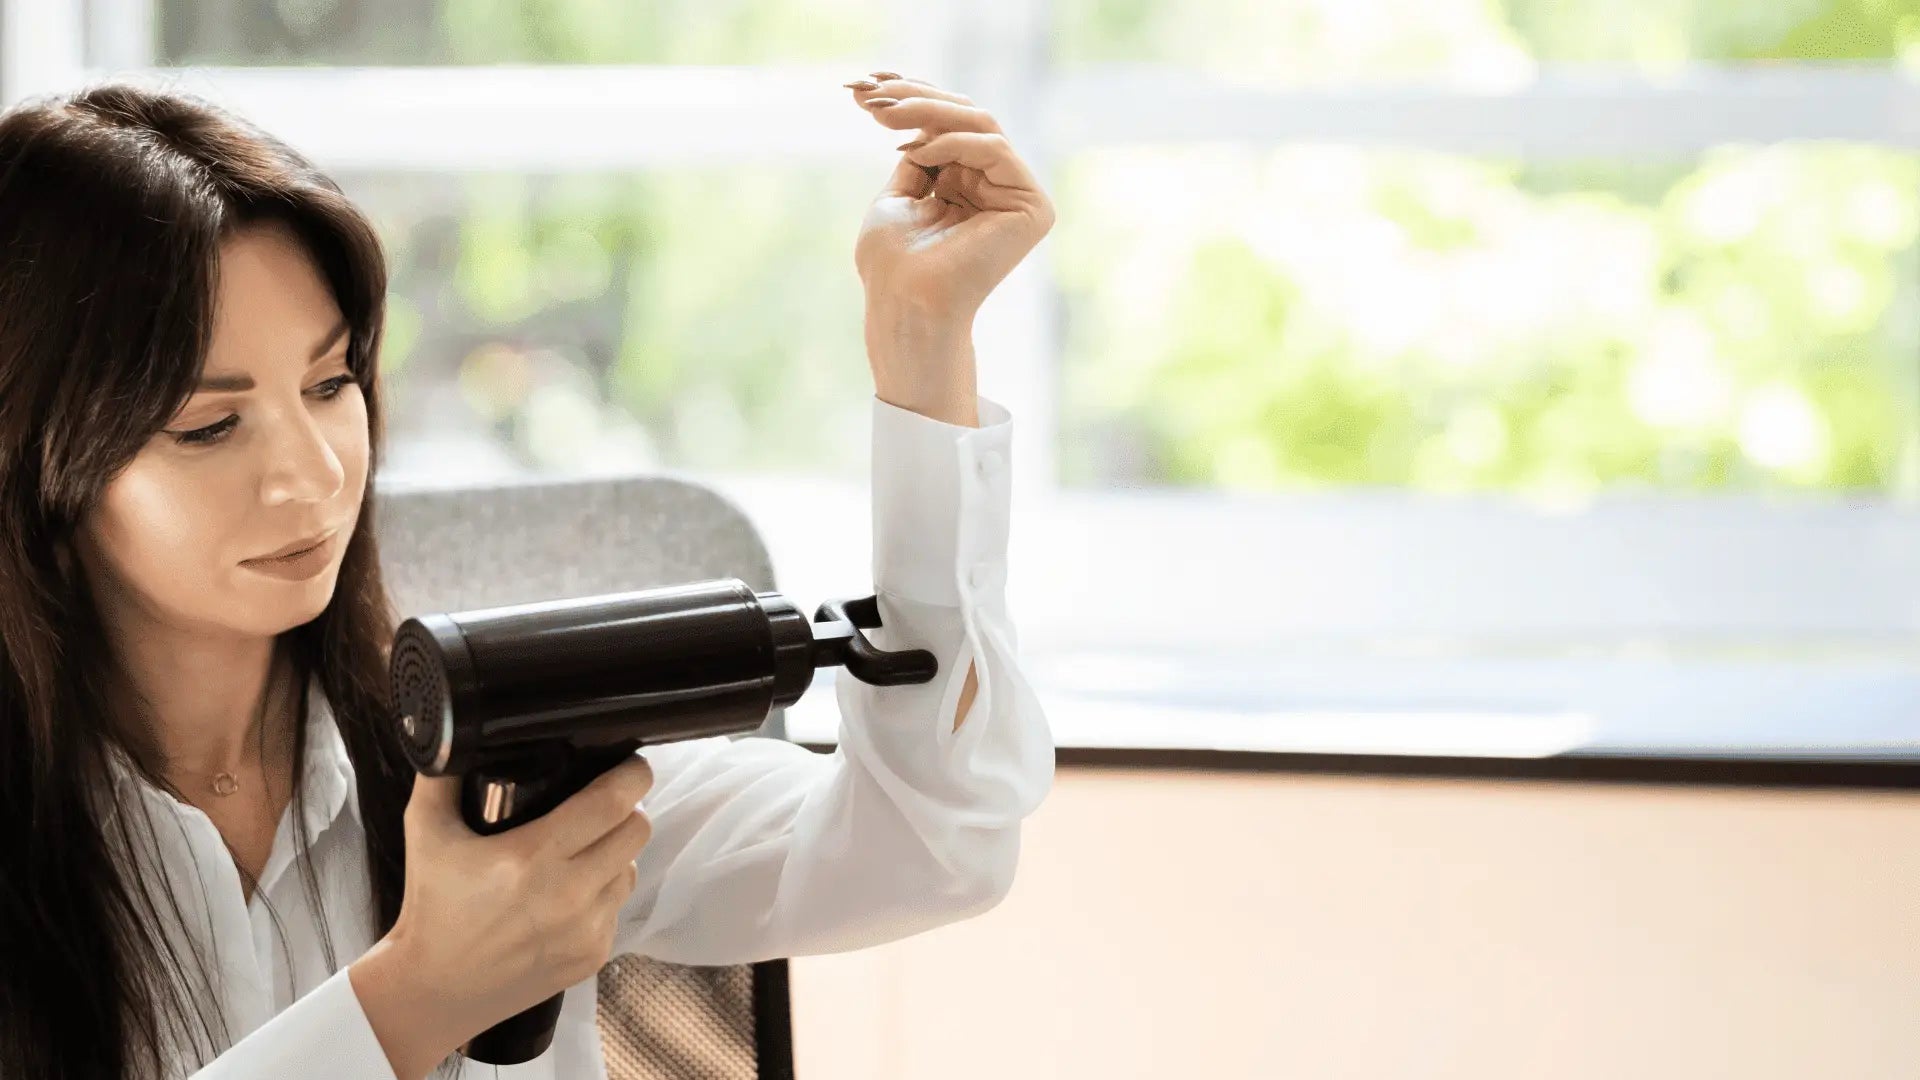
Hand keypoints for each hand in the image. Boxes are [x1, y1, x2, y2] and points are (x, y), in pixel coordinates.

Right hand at [349, 756, 655, 1078]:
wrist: (432, 990)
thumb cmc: (432, 908)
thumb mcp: (426, 834)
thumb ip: (441, 778)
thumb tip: (456, 734)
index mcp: (533, 857)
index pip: (613, 803)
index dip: (631, 776)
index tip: (630, 766)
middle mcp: (568, 895)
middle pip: (638, 831)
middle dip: (628, 811)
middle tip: (606, 806)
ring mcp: (585, 930)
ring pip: (632, 869)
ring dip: (617, 854)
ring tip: (584, 851)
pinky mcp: (592, 956)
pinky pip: (618, 908)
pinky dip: (604, 895)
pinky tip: (572, 894)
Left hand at [847, 72, 1055, 325]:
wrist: (905, 304)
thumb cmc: (893, 264)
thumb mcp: (900, 195)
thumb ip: (919, 157)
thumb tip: (918, 121)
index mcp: (971, 189)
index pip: (951, 127)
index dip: (915, 98)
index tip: (868, 87)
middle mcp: (999, 190)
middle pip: (968, 119)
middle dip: (918, 99)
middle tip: (874, 94)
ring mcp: (1018, 197)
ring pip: (981, 125)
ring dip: (929, 111)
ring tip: (886, 114)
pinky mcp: (1032, 208)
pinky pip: (994, 149)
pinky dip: (953, 141)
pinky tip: (917, 150)